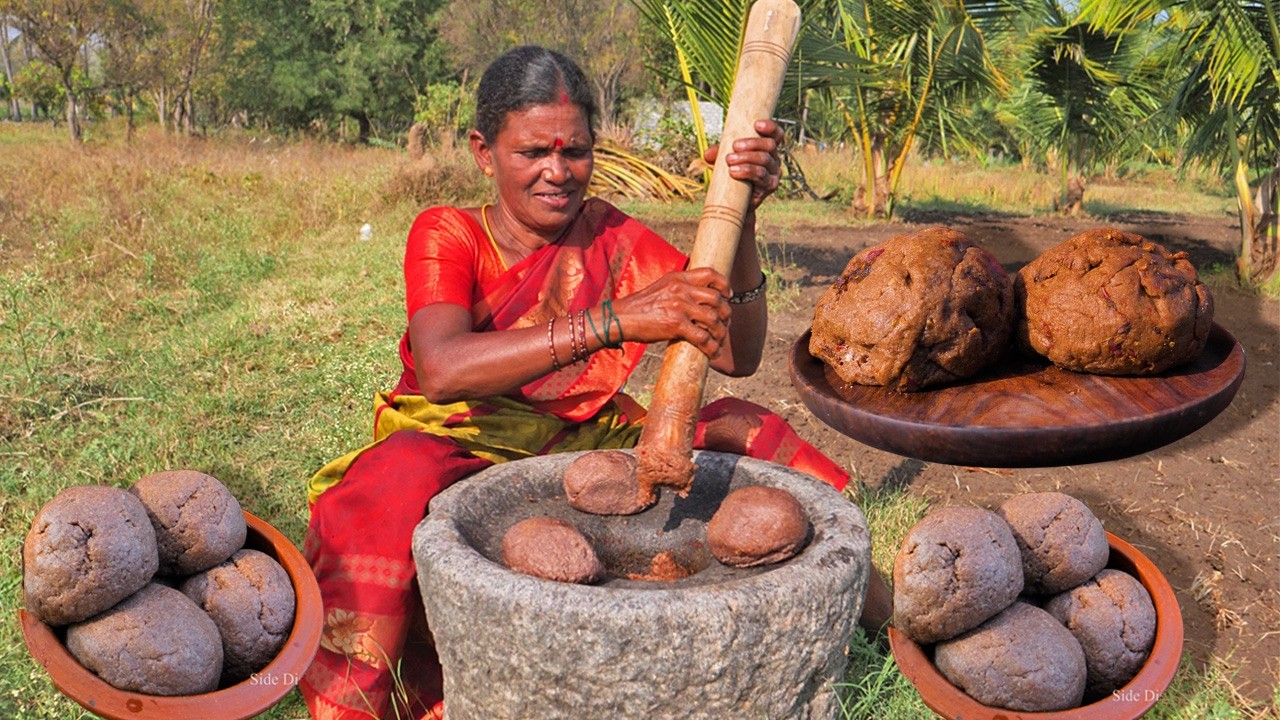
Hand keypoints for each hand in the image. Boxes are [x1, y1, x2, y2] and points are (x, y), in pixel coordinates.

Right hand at [610, 268, 732, 358]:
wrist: (621, 318)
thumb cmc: (641, 306)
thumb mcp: (662, 288)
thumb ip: (679, 289)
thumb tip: (698, 300)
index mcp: (678, 277)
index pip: (710, 273)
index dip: (724, 284)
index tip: (728, 295)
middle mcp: (681, 289)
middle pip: (717, 299)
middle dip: (726, 313)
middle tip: (725, 324)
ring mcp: (680, 306)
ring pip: (713, 319)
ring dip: (721, 333)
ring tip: (719, 341)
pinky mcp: (676, 325)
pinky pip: (703, 337)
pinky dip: (711, 347)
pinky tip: (712, 353)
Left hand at [704, 119, 785, 208]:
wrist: (735, 202)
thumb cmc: (732, 177)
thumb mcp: (723, 161)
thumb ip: (717, 154)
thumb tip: (708, 153)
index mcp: (766, 148)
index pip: (775, 134)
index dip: (770, 127)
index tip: (756, 125)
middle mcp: (773, 159)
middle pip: (770, 145)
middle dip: (752, 143)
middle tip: (734, 146)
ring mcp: (773, 173)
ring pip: (765, 159)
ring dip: (746, 158)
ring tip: (729, 160)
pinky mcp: (770, 186)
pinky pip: (761, 175)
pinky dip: (747, 171)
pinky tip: (734, 172)